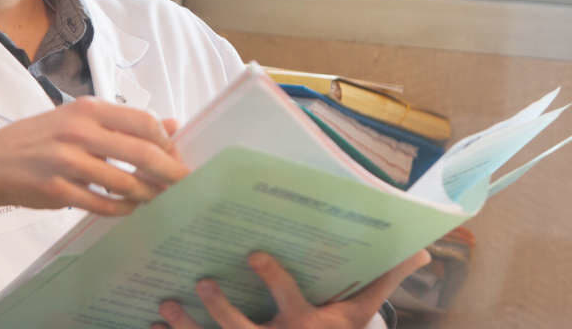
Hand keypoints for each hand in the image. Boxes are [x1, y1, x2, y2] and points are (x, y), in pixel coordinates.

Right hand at [0, 98, 186, 216]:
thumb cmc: (40, 139)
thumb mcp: (77, 119)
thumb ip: (122, 123)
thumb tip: (171, 125)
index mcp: (87, 109)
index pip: (142, 121)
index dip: (166, 142)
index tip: (176, 156)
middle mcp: (79, 131)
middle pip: (141, 153)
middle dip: (170, 172)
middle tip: (186, 184)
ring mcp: (67, 162)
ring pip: (125, 182)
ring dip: (148, 194)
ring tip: (159, 199)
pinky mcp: (58, 190)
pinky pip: (102, 204)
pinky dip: (122, 209)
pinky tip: (130, 209)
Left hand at [154, 250, 430, 328]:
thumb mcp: (360, 314)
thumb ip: (384, 280)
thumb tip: (419, 249)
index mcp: (306, 324)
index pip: (288, 299)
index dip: (270, 278)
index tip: (251, 253)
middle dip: (220, 309)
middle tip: (201, 282)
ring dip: (186, 327)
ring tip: (167, 305)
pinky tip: (152, 324)